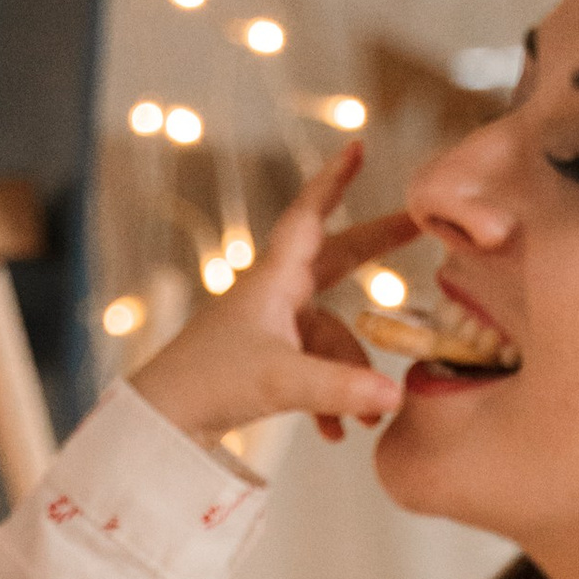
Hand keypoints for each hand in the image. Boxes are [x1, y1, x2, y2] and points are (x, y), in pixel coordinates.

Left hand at [130, 145, 415, 449]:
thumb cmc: (209, 383)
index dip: (335, 181)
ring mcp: (273, 329)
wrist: (161, 421)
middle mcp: (276, 296)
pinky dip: (330, 400)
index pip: (310, 215)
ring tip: (367, 421)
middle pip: (337, 260)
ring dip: (352, 375)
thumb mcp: (280, 382)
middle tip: (417, 228)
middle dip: (376, 248)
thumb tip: (395, 396)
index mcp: (274, 279)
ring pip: (332, 336)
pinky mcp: (267, 362)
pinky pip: (315, 371)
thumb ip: (340, 388)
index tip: (357, 146)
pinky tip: (336, 433)